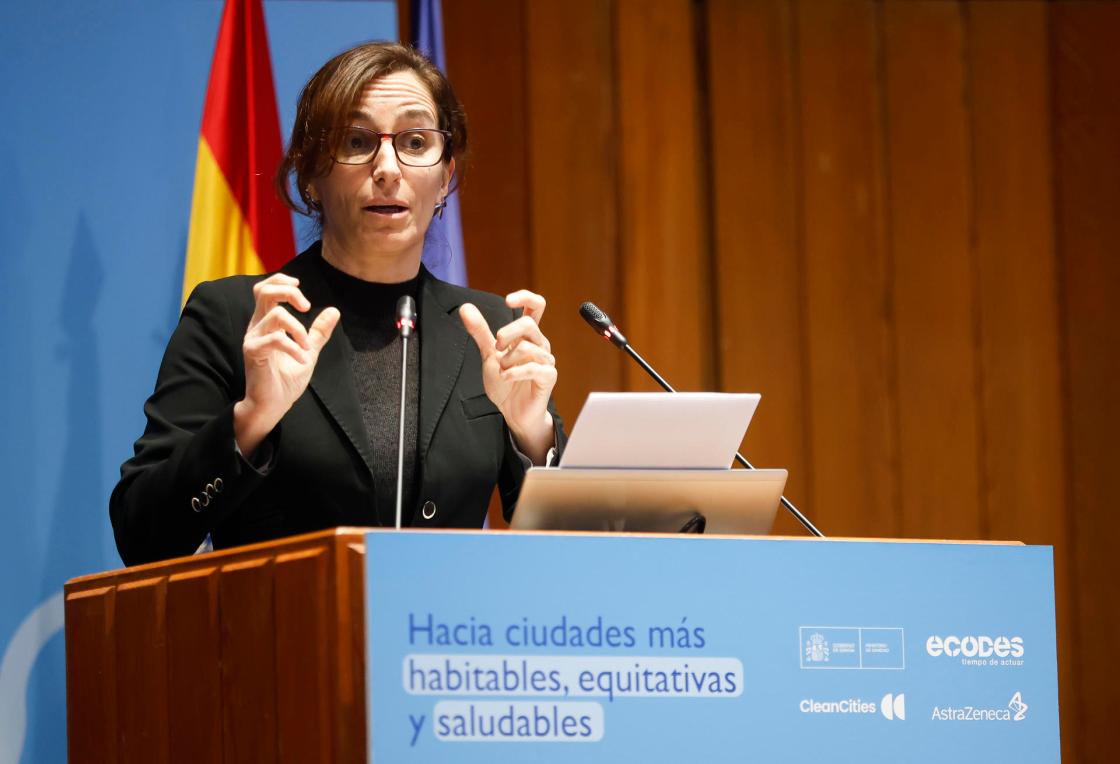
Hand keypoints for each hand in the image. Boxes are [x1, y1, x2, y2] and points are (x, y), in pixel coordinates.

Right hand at [234, 273, 339, 456]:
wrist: (273, 404)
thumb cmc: (286, 379)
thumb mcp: (308, 350)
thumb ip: (318, 332)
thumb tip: (333, 310)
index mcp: (266, 323)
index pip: (265, 289)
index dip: (281, 280)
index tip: (300, 286)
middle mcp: (257, 326)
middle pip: (264, 291)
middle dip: (290, 292)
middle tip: (307, 307)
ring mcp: (253, 339)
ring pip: (276, 315)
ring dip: (299, 329)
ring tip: (306, 348)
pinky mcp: (253, 352)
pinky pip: (276, 339)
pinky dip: (295, 348)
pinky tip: (302, 360)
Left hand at [459, 290, 556, 464]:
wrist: (514, 412)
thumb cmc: (506, 383)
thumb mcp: (489, 354)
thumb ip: (480, 331)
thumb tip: (465, 308)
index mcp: (528, 336)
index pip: (536, 306)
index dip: (525, 297)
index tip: (507, 301)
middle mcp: (539, 345)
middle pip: (529, 324)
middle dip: (507, 333)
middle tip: (496, 348)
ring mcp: (546, 361)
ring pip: (527, 347)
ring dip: (507, 360)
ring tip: (502, 372)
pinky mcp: (548, 377)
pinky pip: (534, 368)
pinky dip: (514, 372)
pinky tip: (506, 377)